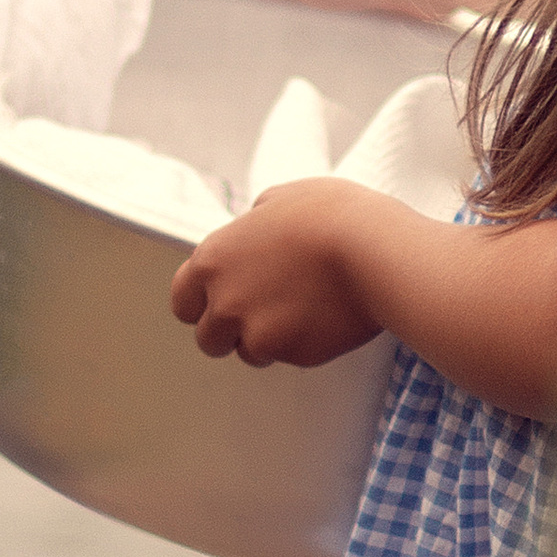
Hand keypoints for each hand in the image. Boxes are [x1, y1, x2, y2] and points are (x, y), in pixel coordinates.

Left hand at [170, 185, 383, 369]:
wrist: (374, 250)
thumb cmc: (332, 215)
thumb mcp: (281, 198)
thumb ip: (253, 221)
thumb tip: (250, 227)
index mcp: (213, 260)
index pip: (182, 301)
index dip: (202, 303)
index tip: (223, 301)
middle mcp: (225, 302)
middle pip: (209, 338)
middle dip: (231, 332)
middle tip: (263, 314)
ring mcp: (256, 333)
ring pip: (249, 353)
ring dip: (267, 340)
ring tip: (302, 309)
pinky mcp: (292, 355)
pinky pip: (289, 357)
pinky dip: (302, 343)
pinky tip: (325, 315)